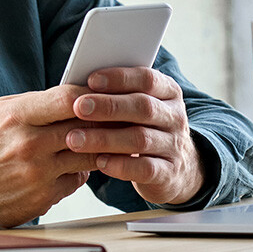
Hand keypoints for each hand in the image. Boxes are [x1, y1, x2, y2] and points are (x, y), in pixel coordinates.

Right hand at [0, 86, 97, 228]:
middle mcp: (29, 144)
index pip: (68, 98)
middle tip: (117, 117)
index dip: (92, 95)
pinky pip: (77, 179)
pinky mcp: (43, 197)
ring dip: (99, 148)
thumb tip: (74, 96)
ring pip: (88, 155)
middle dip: (104, 121)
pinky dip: (80, 171)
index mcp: (17, 116)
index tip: (103, 94)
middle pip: (86, 126)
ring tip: (104, 141)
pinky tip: (75, 164)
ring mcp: (38, 173)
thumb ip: (35, 104)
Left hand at [64, 67, 205, 206]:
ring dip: (105, 138)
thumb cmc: (144, 128)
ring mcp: (174, 146)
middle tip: (78, 107)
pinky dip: (120, 166)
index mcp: (168, 92)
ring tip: (75, 139)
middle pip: (143, 107)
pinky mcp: (169, 173)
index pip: (147, 79)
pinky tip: (99, 162)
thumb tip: (79, 87)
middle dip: (108, 106)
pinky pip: (145, 169)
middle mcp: (175, 116)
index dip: (120, 78)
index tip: (91, 80)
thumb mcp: (138, 107)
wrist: (176, 168)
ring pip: (141, 139)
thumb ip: (117, 95)